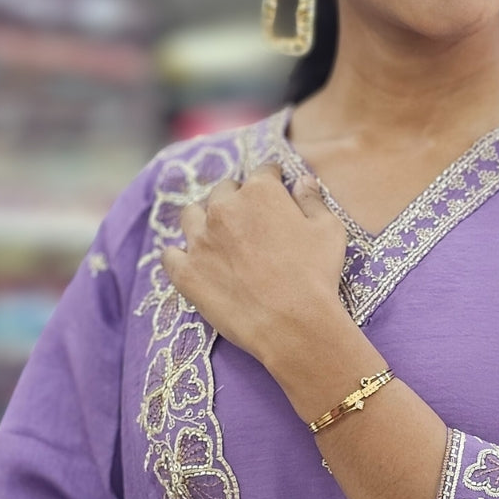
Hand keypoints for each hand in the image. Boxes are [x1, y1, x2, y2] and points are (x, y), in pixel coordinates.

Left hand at [160, 163, 347, 364]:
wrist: (294, 325)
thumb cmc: (317, 276)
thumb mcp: (328, 230)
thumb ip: (312, 200)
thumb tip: (302, 181)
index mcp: (259, 192)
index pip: (262, 173)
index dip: (271, 180)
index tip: (275, 189)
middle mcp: (223, 208)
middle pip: (223, 191)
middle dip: (236, 199)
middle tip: (248, 220)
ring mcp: (200, 240)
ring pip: (191, 215)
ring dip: (203, 219)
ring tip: (215, 234)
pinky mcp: (186, 272)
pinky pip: (169, 255)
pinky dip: (179, 255)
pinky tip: (191, 261)